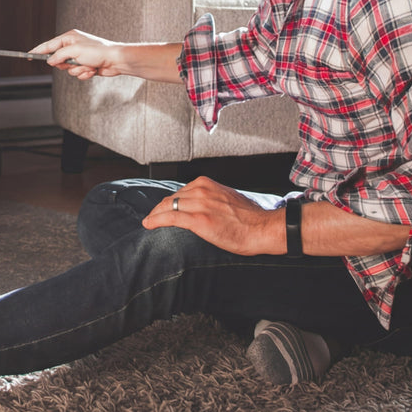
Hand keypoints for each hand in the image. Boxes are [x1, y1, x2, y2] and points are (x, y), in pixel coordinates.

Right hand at [29, 30, 125, 79]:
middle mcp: (73, 46)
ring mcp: (79, 57)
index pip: (49, 45)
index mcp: (70, 38)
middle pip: (58, 60)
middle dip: (66, 65)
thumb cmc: (98, 51)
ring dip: (78, 70)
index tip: (27, 55)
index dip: (38, 50)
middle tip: (74, 62)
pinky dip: (84, 74)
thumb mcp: (74, 51)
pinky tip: (93, 70)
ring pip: (68, 69)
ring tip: (88, 66)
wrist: (115, 61)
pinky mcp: (85, 66)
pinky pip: (77, 74)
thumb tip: (50, 61)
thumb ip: (59, 55)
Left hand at [140, 176, 281, 255]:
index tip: (163, 208)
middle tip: (152, 217)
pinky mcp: (198, 220)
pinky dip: (156, 220)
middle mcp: (201, 190)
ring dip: (155, 215)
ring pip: (168, 207)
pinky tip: (148, 224)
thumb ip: (211, 199)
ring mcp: (199, 204)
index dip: (169, 202)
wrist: (263, 228)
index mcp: (207, 184)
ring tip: (149, 222)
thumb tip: (201, 206)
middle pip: (171, 198)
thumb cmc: (250, 218)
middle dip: (159, 208)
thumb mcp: (227, 199)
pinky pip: (170, 218)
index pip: (180, 191)